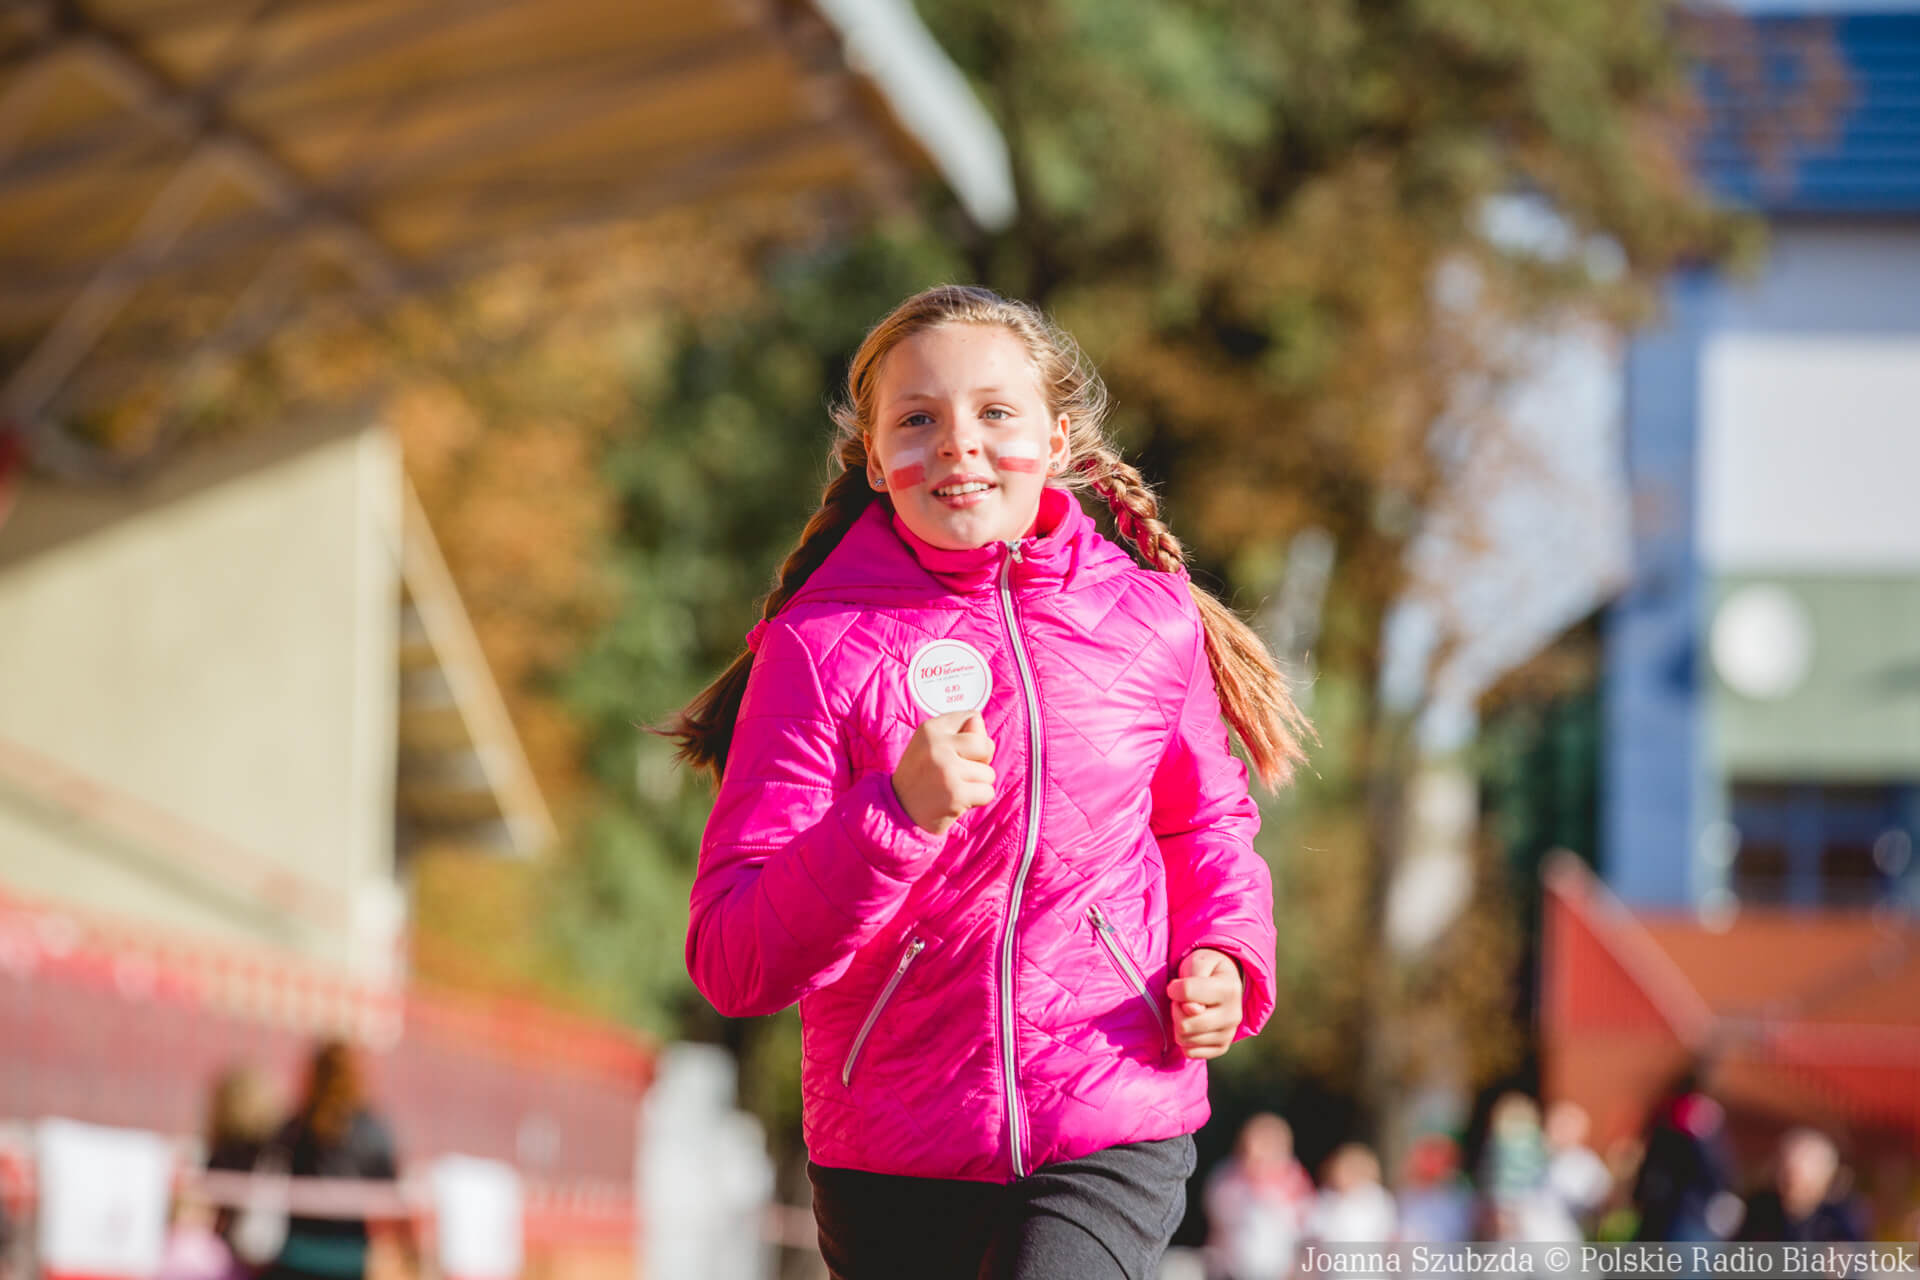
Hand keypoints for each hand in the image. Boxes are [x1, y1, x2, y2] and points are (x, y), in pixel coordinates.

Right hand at [891, 710, 995, 834]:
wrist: (899, 807)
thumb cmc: (922, 772)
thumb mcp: (931, 742)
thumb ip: (958, 729)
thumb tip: (979, 722)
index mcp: (930, 728)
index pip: (974, 718)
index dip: (972, 737)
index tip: (955, 750)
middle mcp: (938, 745)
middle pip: (986, 745)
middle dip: (981, 761)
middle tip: (960, 771)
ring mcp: (948, 770)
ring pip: (988, 773)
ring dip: (977, 784)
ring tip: (954, 787)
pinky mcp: (956, 794)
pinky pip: (988, 793)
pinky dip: (977, 799)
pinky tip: (958, 800)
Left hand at [1167, 947, 1242, 1059]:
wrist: (1222, 982)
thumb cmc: (1205, 970)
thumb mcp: (1198, 962)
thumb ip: (1190, 980)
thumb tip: (1190, 1009)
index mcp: (1229, 989)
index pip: (1187, 992)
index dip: (1174, 988)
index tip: (1177, 985)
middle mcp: (1233, 1015)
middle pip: (1185, 1024)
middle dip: (1175, 1009)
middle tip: (1183, 1001)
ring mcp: (1229, 1034)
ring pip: (1184, 1038)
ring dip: (1178, 1023)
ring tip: (1189, 1012)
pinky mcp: (1222, 1047)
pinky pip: (1189, 1052)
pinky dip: (1184, 1040)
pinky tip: (1192, 1027)